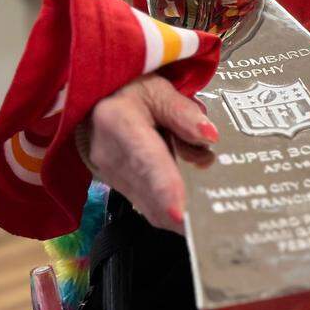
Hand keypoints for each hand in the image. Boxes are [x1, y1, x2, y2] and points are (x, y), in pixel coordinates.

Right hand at [84, 73, 217, 233]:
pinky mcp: (118, 186)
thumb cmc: (129, 91)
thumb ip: (184, 113)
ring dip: (180, 209)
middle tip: (214, 220)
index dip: (165, 190)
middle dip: (183, 210)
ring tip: (208, 208)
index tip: (182, 215)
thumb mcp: (158, 90)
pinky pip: (147, 204)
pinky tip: (193, 205)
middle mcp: (111, 156)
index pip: (147, 162)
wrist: (95, 101)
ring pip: (150, 204)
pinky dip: (170, 207)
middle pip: (151, 192)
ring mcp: (111, 176)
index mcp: (120, 124)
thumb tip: (210, 137)